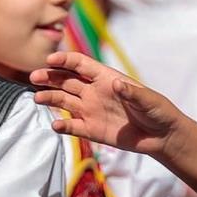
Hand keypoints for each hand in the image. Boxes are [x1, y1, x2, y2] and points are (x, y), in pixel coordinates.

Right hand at [31, 51, 186, 157]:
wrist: (162, 136)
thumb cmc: (158, 111)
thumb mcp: (148, 100)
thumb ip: (131, 93)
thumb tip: (115, 84)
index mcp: (106, 78)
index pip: (80, 65)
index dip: (65, 60)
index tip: (50, 60)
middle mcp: (94, 92)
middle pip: (66, 81)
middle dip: (50, 77)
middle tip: (34, 78)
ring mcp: (91, 110)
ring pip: (64, 101)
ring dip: (50, 98)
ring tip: (37, 99)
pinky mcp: (92, 130)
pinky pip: (73, 126)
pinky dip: (63, 126)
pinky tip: (55, 126)